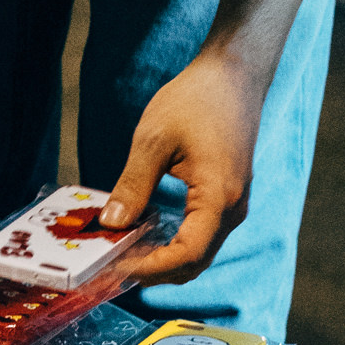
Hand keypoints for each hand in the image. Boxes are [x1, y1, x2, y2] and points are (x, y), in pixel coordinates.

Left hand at [98, 50, 264, 287]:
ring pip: (200, 250)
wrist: (233, 74)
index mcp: (219, 198)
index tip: (115, 267)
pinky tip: (144, 232)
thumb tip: (110, 224)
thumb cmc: (195, 100)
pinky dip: (175, 242)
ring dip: (163, 258)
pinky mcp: (228, 196)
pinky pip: (203, 233)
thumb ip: (133, 185)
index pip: (186, 255)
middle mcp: (233, 209)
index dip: (150, 268)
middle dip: (154, 270)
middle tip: (112, 267)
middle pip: (195, 262)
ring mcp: (234, 204)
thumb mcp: (153, 140)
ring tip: (123, 252)